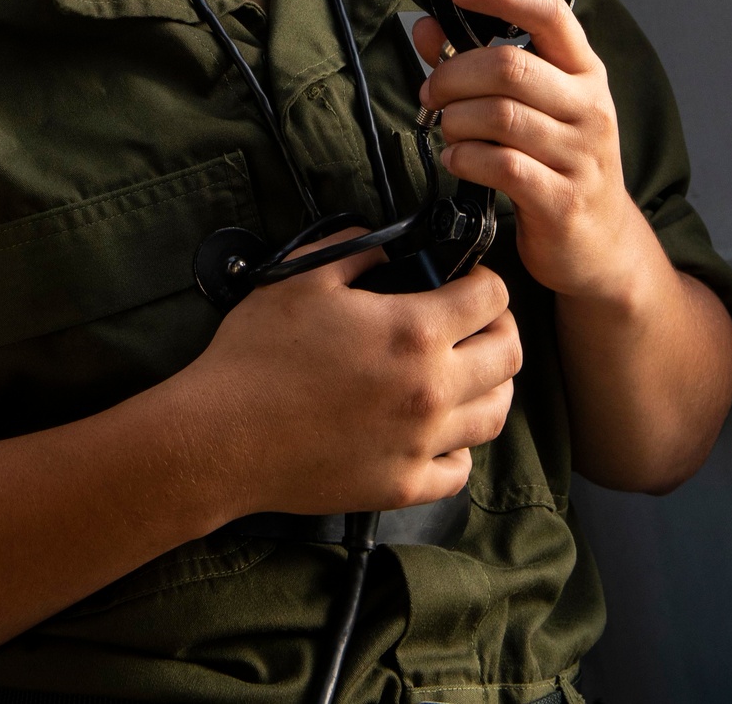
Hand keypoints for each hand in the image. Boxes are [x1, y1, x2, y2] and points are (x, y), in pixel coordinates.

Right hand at [184, 231, 519, 519]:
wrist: (221, 436)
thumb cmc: (256, 354)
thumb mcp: (302, 277)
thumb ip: (356, 249)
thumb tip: (386, 245)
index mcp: (414, 332)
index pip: (492, 297)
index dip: (484, 278)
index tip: (468, 278)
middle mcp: (431, 390)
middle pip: (510, 356)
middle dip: (500, 327)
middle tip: (475, 320)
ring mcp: (421, 444)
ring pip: (496, 413)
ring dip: (491, 384)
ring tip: (465, 370)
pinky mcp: (402, 485)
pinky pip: (460, 468)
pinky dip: (459, 444)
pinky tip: (436, 427)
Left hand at [415, 0, 641, 300]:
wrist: (602, 243)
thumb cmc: (560, 163)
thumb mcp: (531, 107)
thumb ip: (477, 64)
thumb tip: (428, 27)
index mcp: (584, 72)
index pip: (550, 14)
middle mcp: (589, 107)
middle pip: (510, 67)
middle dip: (454, 75)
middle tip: (432, 91)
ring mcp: (580, 154)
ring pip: (499, 116)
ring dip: (455, 120)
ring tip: (447, 129)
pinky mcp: (562, 198)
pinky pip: (501, 164)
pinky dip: (465, 158)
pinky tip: (457, 159)